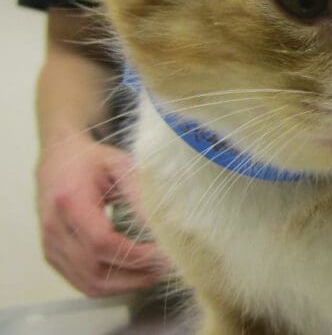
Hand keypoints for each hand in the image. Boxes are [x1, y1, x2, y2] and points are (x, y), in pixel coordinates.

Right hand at [36, 133, 162, 296]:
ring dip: (127, 284)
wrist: (58, 160)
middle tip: (167, 265)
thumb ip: (140, 194)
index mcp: (70, 202)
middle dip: (137, 273)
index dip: (137, 255)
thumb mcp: (120, 166)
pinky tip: (134, 274)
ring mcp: (50, 246)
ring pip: (91, 284)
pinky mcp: (53, 257)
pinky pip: (83, 284)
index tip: (166, 253)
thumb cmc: (93, 161)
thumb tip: (166, 224)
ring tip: (155, 271)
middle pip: (97, 269)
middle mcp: (54, 229)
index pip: (102, 242)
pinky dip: (112, 286)